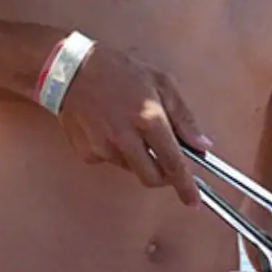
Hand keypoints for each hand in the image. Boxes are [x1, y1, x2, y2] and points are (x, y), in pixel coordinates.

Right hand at [54, 44, 209, 206]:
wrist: (69, 70)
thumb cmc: (118, 71)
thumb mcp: (161, 83)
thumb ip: (184, 117)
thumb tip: (202, 145)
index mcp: (149, 118)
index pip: (173, 163)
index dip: (186, 186)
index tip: (193, 201)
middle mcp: (126, 138)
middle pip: (151, 178)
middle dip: (163, 177)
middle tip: (165, 160)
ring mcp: (104, 148)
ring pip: (131, 169)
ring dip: (138, 158)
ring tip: (130, 128)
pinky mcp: (87, 153)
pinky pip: (110, 161)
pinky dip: (116, 152)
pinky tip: (109, 128)